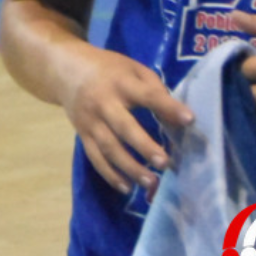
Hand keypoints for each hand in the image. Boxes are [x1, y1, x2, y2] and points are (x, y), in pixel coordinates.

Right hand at [56, 44, 192, 195]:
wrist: (65, 70)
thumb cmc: (108, 70)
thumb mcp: (132, 68)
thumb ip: (154, 89)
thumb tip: (177, 118)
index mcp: (120, 83)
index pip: (147, 96)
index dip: (168, 107)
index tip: (190, 120)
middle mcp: (103, 103)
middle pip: (123, 127)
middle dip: (144, 146)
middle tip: (165, 163)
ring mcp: (90, 121)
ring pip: (109, 147)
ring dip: (130, 167)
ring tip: (152, 182)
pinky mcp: (83, 135)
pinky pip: (95, 157)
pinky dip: (109, 174)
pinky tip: (126, 187)